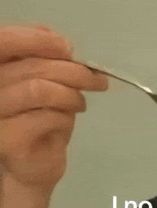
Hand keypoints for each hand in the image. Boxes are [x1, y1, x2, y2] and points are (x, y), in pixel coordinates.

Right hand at [0, 25, 107, 190]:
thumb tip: (61, 42)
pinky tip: (69, 122)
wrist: (35, 168)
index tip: (67, 47)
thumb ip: (48, 64)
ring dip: (69, 94)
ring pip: (37, 90)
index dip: (36, 39)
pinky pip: (45, 117)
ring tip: (82, 103)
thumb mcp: (48, 88)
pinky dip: (65, 117)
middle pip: (31, 67)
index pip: (5, 42)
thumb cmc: (40, 126)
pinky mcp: (8, 139)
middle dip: (71, 70)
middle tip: (96, 80)